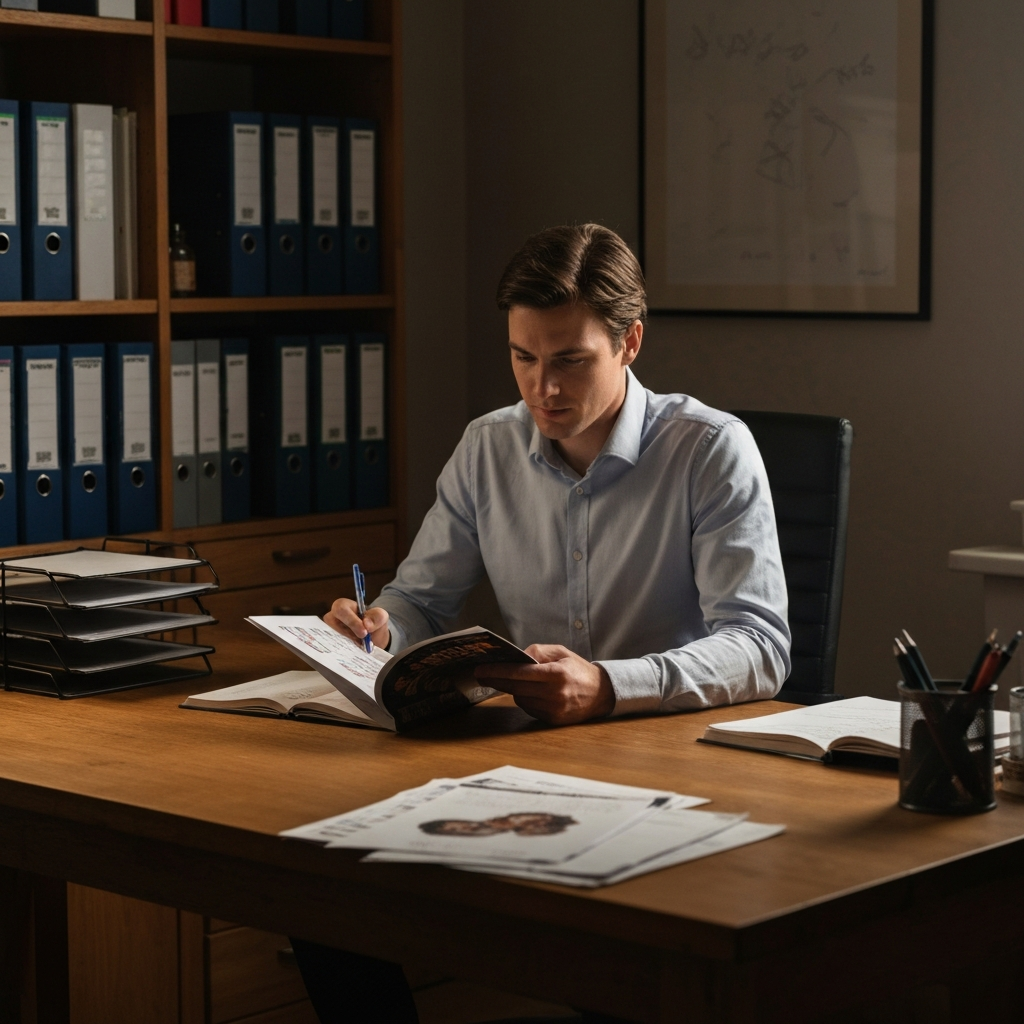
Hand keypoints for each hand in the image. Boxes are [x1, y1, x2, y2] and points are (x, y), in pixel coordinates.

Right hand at [324, 598, 390, 650]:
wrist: (373, 638)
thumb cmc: (373, 622)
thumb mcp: (380, 617)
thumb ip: (377, 617)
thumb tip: (366, 624)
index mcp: (343, 606)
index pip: (341, 610)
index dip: (351, 621)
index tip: (364, 632)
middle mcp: (332, 618)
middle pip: (333, 626)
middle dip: (349, 635)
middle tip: (362, 641)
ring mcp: (329, 632)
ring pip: (332, 639)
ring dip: (347, 644)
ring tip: (359, 645)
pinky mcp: (331, 644)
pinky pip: (333, 648)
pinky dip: (344, 652)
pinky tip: (354, 652)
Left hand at [474, 644, 614, 724]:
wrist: (600, 693)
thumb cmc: (577, 669)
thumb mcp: (561, 652)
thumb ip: (538, 651)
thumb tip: (516, 656)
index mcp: (556, 674)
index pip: (520, 673)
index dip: (498, 671)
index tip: (481, 670)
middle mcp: (555, 694)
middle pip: (515, 688)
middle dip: (497, 680)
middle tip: (481, 674)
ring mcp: (553, 709)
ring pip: (520, 699)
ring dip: (514, 689)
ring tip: (513, 680)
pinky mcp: (552, 720)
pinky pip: (529, 708)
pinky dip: (525, 699)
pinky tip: (530, 692)